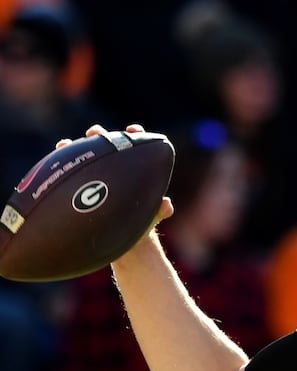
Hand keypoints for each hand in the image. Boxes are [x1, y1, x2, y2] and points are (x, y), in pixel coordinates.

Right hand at [56, 123, 174, 226]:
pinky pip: (70, 173)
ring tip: (66, 143)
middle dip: (101, 136)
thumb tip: (166, 205)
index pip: (136, 146)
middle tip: (95, 133)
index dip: (135, 135)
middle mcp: (114, 169)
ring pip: (86, 156)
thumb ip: (159, 211)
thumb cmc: (139, 226)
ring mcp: (96, 176)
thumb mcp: (150, 218)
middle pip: (108, 146)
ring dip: (77, 147)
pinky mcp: (79, 186)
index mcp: (134, 170)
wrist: (120, 240)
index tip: (133, 130)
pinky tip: (55, 159)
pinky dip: (62, 164)